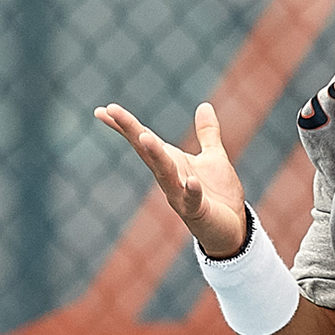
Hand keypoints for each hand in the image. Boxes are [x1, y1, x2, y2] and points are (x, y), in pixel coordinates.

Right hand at [94, 100, 247, 256]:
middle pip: (146, 151)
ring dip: (155, 155)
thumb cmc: (218, 195)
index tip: (103, 109)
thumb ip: (207, 133)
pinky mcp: (197, 211)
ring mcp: (180, 195)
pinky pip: (192, 199)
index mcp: (172, 162)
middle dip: (131, 131)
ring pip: (164, 173)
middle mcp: (169, 178)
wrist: (231, 229)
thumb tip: (204, 105)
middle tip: (111, 111)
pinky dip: (190, 190)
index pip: (144, 140)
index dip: (125, 125)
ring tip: (144, 136)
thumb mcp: (214, 157)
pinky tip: (190, 180)